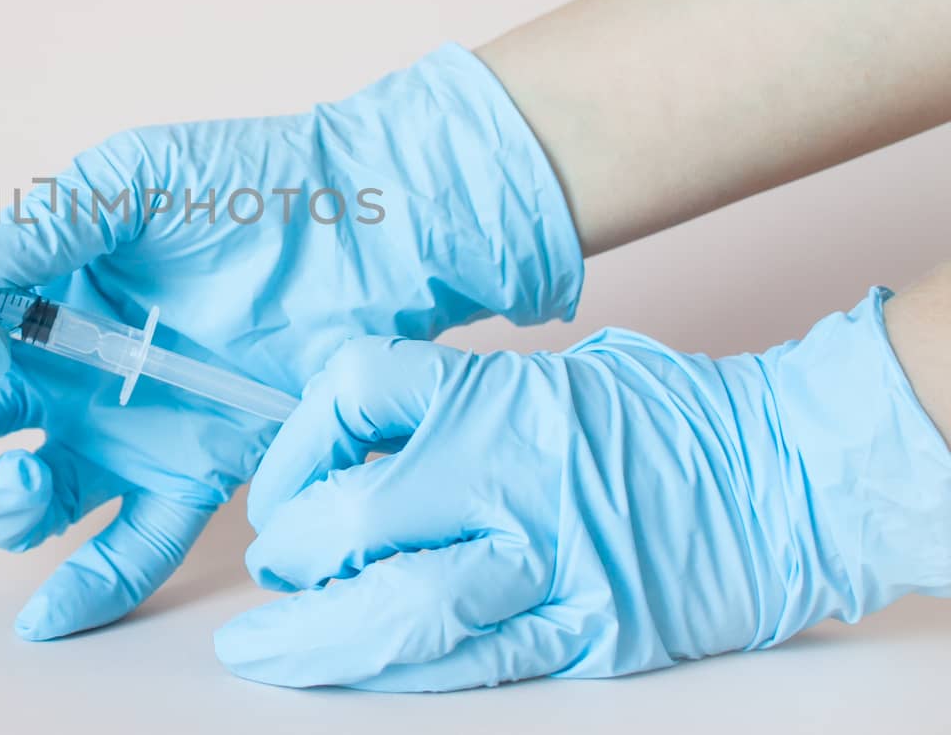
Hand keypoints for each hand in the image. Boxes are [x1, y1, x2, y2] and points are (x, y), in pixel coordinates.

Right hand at [0, 45, 582, 639]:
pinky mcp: (189, 475)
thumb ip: (51, 223)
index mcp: (43, 292)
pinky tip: (44, 619)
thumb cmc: (249, 183)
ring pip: (29, 497)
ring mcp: (124, 430)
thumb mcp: (137, 180)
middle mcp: (68, 370)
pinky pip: (130, 547)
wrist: (363, 223)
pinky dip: (86, 589)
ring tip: (20, 487)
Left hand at [219, 290, 950, 689]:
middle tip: (277, 571)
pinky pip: (473, 662)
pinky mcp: (590, 632)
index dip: (293, 444)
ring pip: (403, 608)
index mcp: (498, 394)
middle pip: (356, 516)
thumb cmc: (665, 417)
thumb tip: (351, 456)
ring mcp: (554, 560)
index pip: (355, 389)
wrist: (789, 476)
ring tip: (263, 653)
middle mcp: (514, 473)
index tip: (280, 487)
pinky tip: (349, 676)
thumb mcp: (547, 377)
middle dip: (293, 554)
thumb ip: (452, 409)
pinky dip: (397, 672)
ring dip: (317, 639)